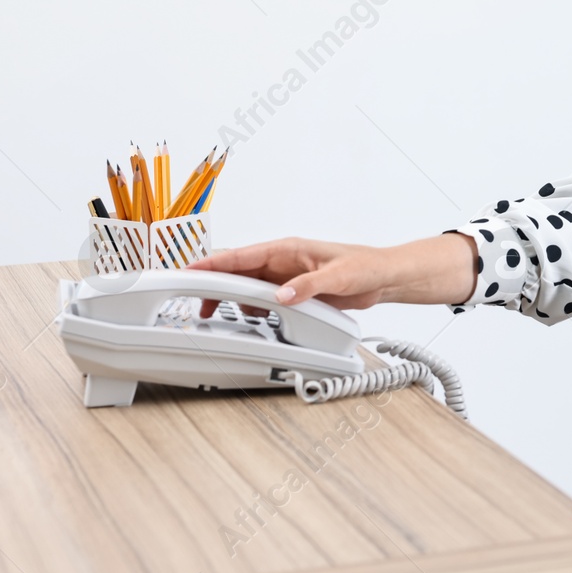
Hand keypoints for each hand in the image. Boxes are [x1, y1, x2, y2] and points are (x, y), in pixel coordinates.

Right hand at [184, 232, 477, 316]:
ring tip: (213, 317)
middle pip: (236, 273)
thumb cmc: (366, 266)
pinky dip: (252, 311)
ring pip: (246, 288)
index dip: (211, 264)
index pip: (240, 255)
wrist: (384, 278)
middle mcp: (282, 262)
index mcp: (287, 249)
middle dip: (212, 286)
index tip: (187, 272)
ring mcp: (285, 278)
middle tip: (192, 304)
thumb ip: (310, 286)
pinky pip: (263, 301)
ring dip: (231, 301)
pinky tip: (250, 322)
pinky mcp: (292, 293)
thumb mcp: (339, 277)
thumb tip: (282, 295)